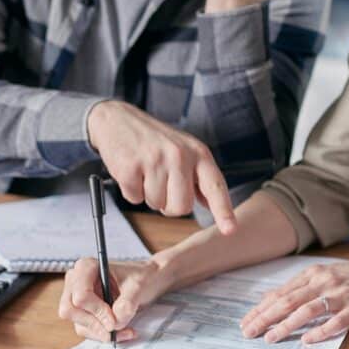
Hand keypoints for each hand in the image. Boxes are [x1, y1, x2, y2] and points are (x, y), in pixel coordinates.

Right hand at [58, 257, 169, 341]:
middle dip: (95, 323)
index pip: (80, 295)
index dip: (97, 311)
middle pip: (70, 311)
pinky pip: (86, 330)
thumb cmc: (142, 276)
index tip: (114, 320)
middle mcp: (76, 281)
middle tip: (115, 328)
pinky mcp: (83, 312)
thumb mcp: (138, 286)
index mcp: (87, 267)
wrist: (148, 281)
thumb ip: (127, 303)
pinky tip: (121, 331)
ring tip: (125, 330)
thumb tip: (115, 321)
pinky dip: (103, 334)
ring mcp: (77, 298)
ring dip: (102, 332)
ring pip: (79, 323)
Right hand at [87, 100, 236, 234]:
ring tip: (146, 172)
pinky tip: (132, 171)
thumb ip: (198, 177)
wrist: (118, 119)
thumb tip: (211, 205)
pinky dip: (131, 191)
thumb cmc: (155, 139)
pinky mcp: (131, 166)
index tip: (230, 230)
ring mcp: (155, 160)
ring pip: (156, 205)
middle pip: (181, 207)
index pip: (215, 186)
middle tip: (162, 184)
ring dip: (149, 195)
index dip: (223, 210)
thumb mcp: (185, 150)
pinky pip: (134, 199)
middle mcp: (180, 155)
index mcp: (198, 153)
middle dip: (170, 205)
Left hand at [240, 259, 348, 344]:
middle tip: (249, 332)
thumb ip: (299, 286)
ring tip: (271, 338)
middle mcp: (323, 282)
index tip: (246, 321)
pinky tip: (307, 340)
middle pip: (288, 301)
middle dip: (265, 318)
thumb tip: (271, 298)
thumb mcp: (323, 274)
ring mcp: (339, 295)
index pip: (281, 293)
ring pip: (307, 311)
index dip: (261, 308)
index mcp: (313, 274)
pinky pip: (335, 321)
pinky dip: (320, 331)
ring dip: (286, 325)